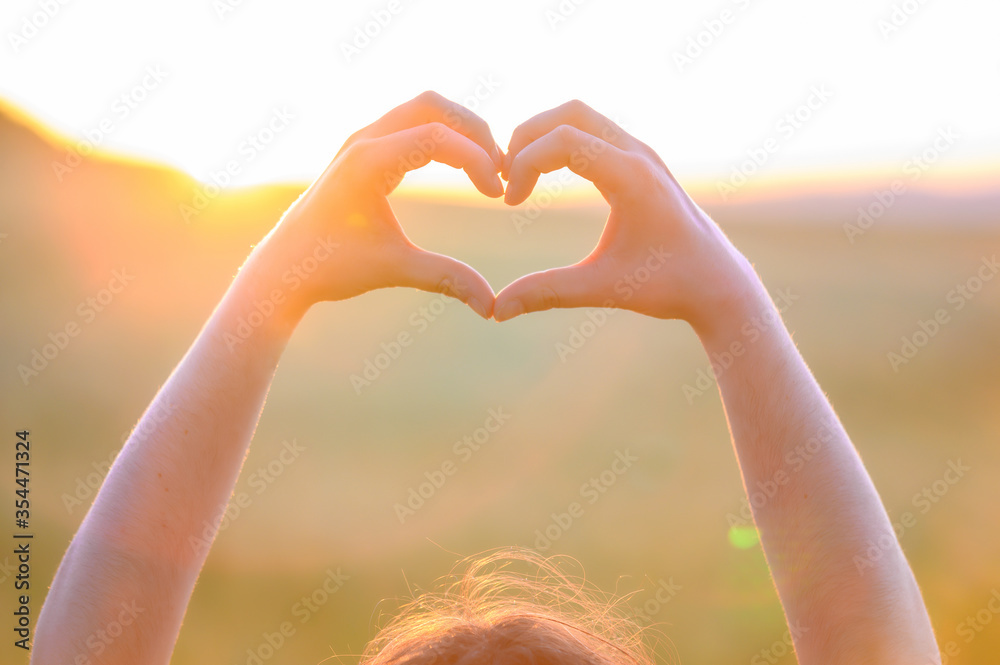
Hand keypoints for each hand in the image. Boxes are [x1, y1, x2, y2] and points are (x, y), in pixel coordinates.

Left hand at [250, 91, 503, 320]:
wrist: (284, 268)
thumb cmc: (333, 267)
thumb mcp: (395, 269)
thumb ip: (446, 279)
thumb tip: (491, 307)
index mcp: (369, 161)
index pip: (438, 137)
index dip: (478, 160)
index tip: (498, 194)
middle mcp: (363, 140)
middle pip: (433, 106)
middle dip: (474, 131)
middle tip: (500, 169)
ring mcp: (360, 140)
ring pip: (422, 109)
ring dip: (458, 130)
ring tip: (485, 168)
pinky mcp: (362, 150)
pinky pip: (410, 124)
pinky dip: (440, 135)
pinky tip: (459, 168)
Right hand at [494, 100, 754, 335]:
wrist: (718, 282)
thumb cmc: (668, 286)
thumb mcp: (603, 289)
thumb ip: (548, 292)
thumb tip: (498, 310)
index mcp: (632, 178)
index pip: (562, 141)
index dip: (523, 164)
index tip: (511, 202)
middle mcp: (639, 154)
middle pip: (569, 113)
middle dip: (527, 137)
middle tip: (505, 176)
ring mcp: (642, 153)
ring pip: (582, 116)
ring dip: (544, 136)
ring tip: (520, 176)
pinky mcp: (642, 161)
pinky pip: (594, 131)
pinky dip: (563, 142)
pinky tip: (547, 177)